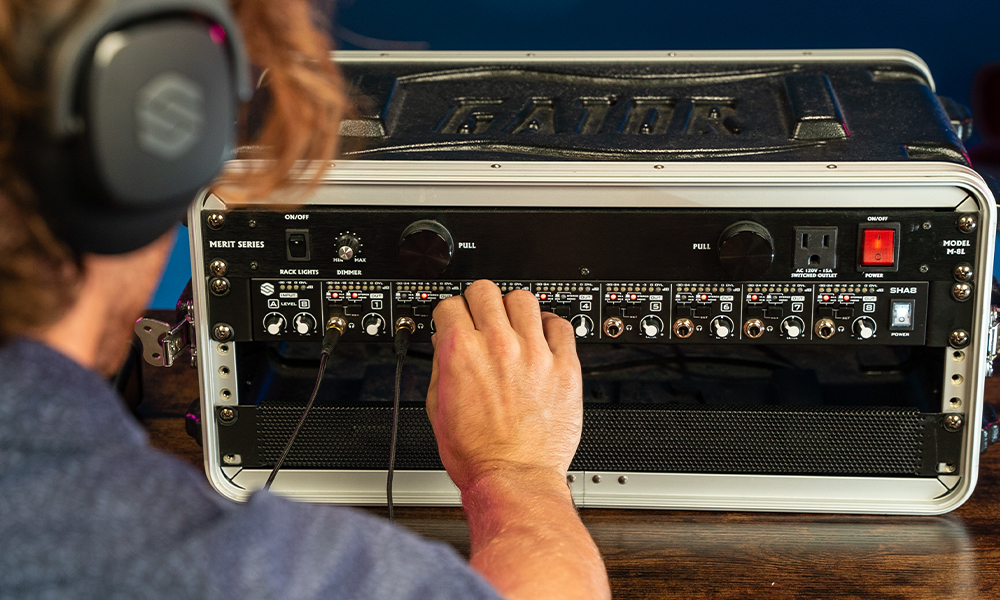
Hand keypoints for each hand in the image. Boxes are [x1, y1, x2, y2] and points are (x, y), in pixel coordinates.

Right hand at [426, 280, 582, 490]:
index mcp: (461, 352)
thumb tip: (444, 345)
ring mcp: (534, 353)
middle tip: (483, 317)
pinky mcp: (564, 366)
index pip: (451, 305)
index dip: (450, 313)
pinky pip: (561, 325)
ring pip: (524, 299)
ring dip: (514, 309)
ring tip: (515, 326)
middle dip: (478, 302)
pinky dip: (550, 327)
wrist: (513, 477)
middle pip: (485, 291)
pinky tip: (543, 338)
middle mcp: (498, 345)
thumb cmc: (477, 453)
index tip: (456, 320)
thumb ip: (441, 366)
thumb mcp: (437, 408)